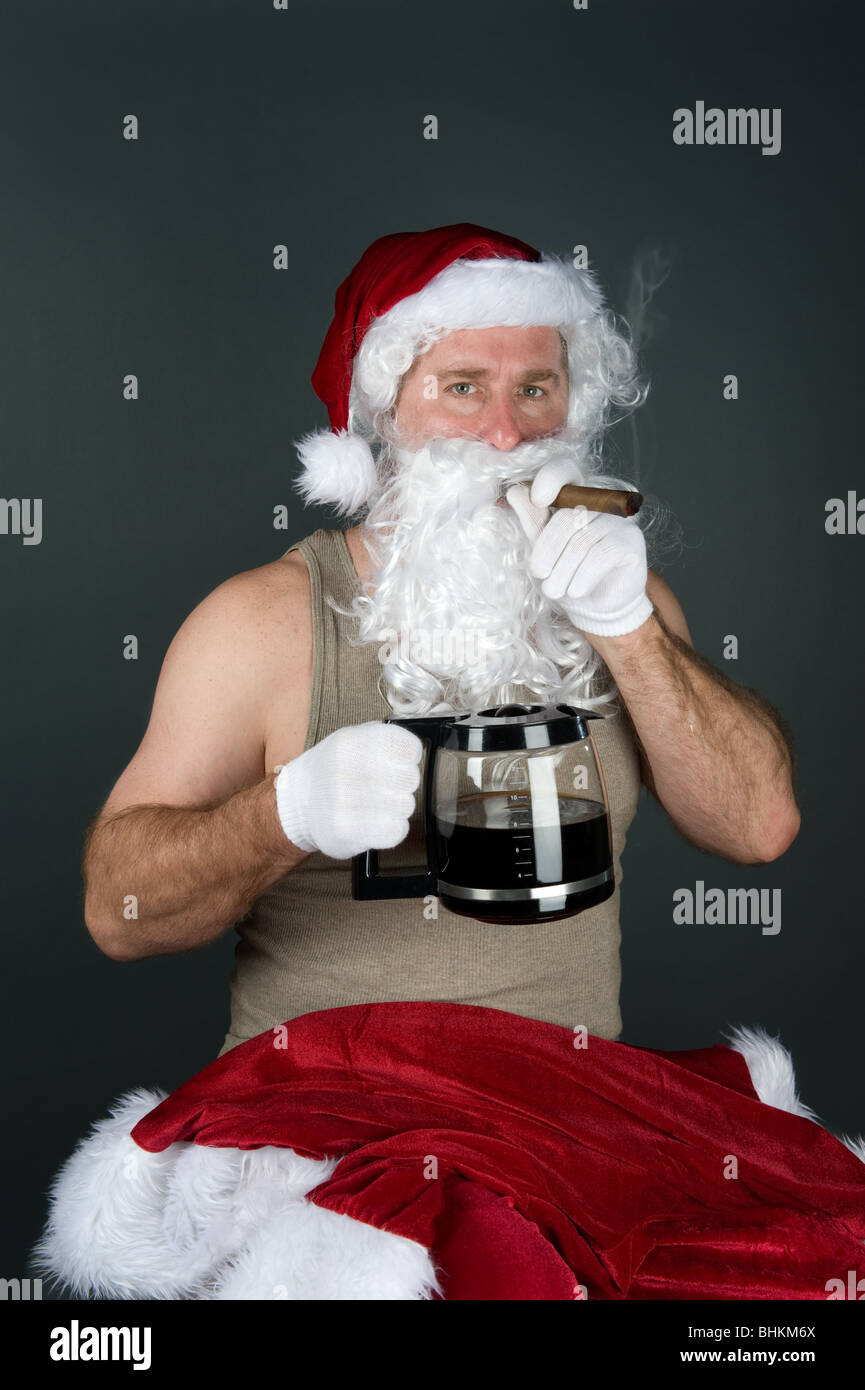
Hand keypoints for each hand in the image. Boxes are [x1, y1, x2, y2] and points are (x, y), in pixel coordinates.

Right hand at [274, 721, 422, 859]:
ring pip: (405, 806)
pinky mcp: (348, 832)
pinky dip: (392, 828)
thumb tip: (412, 747)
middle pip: (410, 778)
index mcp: (350, 742)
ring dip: (396, 807)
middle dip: (402, 784)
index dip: (409, 758)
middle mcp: (347, 769)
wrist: (296, 805)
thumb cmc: (330, 771)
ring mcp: (345, 802)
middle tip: (386, 787)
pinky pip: (396, 831)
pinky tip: (377, 822)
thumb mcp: (349, 739)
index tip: (400, 762)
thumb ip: (381, 738)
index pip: (408, 747)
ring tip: (377, 805)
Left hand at [507, 461, 653, 636]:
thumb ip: (533, 520)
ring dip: (562, 571)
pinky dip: (582, 576)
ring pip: (582, 540)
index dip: (551, 477)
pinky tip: (575, 591)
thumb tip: (515, 491)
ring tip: (554, 590)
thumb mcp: (543, 548)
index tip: (538, 498)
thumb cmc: (567, 574)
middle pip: (568, 516)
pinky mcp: (632, 542)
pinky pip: (600, 555)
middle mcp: (600, 504)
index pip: (566, 471)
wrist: (596, 608)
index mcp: (575, 499)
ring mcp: (619, 521)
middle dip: (547, 550)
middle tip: (540, 576)